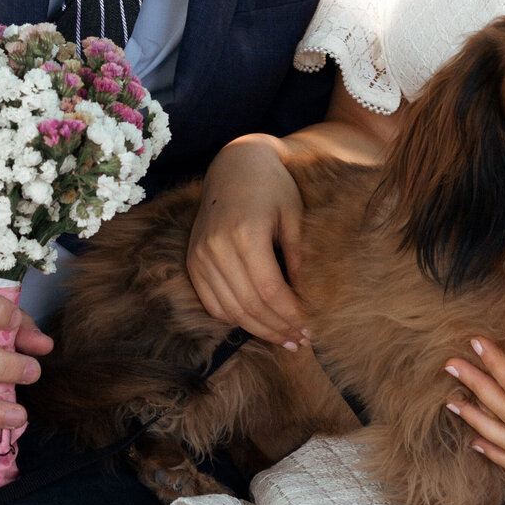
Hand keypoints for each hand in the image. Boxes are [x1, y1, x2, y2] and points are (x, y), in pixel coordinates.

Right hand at [186, 134, 307, 347]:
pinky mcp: (193, 261)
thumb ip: (298, 258)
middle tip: (302, 340)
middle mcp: (217, 246)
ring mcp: (200, 255)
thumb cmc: (273, 186)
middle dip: (278, 328)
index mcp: (245, 233)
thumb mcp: (293, 215)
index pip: (269, 291)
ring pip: (230, 310)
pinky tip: (257, 323)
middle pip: (249, 306)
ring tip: (285, 338)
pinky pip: (213, 303)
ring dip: (259, 330)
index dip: (291, 315)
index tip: (311, 328)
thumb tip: (308, 301)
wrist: (235, 164)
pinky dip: (235, 319)